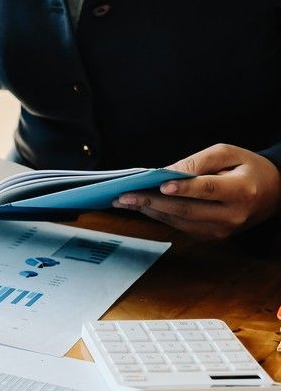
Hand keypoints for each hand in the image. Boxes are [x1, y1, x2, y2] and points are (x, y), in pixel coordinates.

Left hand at [112, 144, 280, 238]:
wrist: (272, 193)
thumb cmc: (247, 168)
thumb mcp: (228, 154)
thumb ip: (198, 162)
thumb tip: (166, 172)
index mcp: (242, 191)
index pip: (208, 190)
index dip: (184, 188)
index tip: (160, 186)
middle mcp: (232, 215)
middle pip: (187, 209)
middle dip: (152, 202)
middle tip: (125, 195)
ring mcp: (221, 230)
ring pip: (179, 221)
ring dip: (149, 211)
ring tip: (125, 201)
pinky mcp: (211, 236)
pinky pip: (180, 226)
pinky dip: (159, 216)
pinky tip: (142, 207)